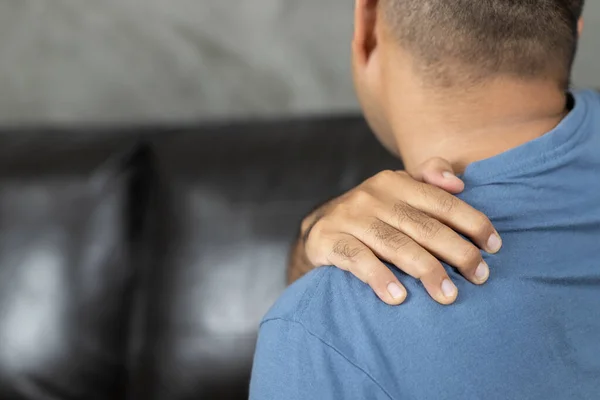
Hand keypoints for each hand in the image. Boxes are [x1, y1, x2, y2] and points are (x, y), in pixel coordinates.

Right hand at [299, 158, 501, 305]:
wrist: (318, 227)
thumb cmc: (371, 213)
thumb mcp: (397, 189)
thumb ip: (428, 179)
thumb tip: (459, 183)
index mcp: (395, 181)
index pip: (441, 202)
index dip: (472, 222)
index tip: (494, 246)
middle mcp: (372, 196)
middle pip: (423, 226)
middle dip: (456, 252)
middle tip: (479, 276)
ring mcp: (350, 218)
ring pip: (395, 244)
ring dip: (426, 270)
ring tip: (448, 295)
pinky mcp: (328, 240)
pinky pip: (357, 260)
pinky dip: (379, 278)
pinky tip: (398, 297)